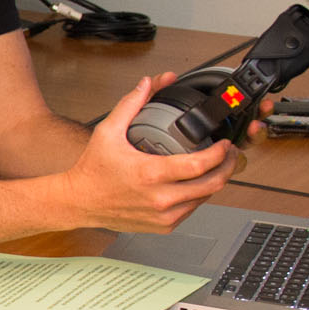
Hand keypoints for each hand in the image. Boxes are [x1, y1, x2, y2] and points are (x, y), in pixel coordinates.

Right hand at [65, 75, 237, 232]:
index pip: (200, 164)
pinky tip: (193, 184)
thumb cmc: (92, 172)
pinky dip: (198, 196)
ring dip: (214, 181)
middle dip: (228, 166)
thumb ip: (131, 104)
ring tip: (214, 167)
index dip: (220, 152)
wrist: (78, 202)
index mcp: (151, 174)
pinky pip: (192, 210)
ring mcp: (164, 215)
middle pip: (212, 184)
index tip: (224, 143)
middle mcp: (160, 198)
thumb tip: (148, 84)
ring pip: (206, 198)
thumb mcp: (108, 132)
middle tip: (229, 154)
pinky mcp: (163, 225)